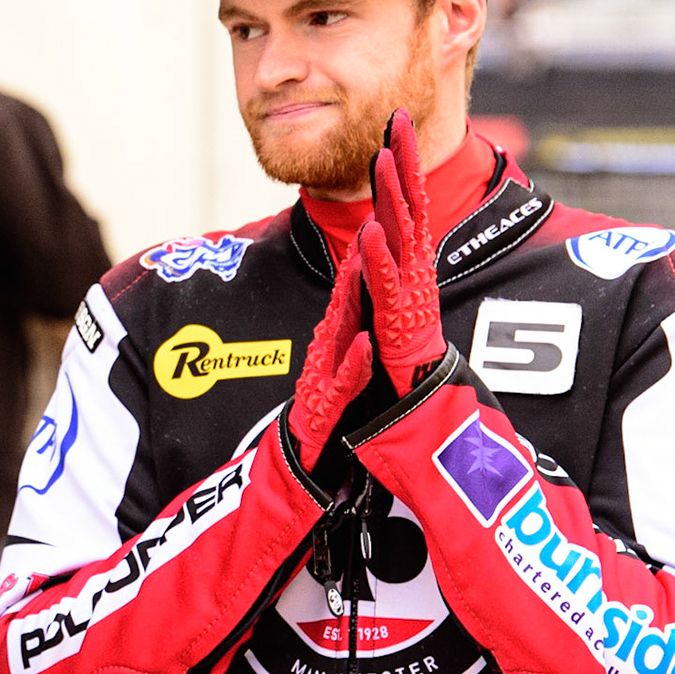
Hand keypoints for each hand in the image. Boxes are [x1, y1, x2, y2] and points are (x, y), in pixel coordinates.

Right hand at [287, 244, 373, 471]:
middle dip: (351, 271)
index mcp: (333, 341)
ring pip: (338, 333)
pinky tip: (364, 345)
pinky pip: (345, 379)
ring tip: (357, 273)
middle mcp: (326, 350)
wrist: (305, 441)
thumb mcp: (338, 360)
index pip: (345, 299)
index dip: (357, 266)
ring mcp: (325, 372)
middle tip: (363, 234)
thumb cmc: (323, 400)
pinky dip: (354, 362)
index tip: (369, 232)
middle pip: (339, 306)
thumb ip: (346, 332)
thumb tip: (357, 304)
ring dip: (346, 303)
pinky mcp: (328, 399)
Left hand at [361, 111, 445, 395]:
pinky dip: (377, 256)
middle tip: (400, 118)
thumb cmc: (397, 334)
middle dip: (404, 158)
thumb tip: (377, 217)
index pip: (405, 196)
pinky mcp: (398, 314)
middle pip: (409, 201)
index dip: (401, 158)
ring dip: (392, 194)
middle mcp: (413, 262)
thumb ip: (384, 250)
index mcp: (407, 253)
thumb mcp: (387, 282)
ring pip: (401, 232)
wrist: (412, 384)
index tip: (396, 120)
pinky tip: (370, 230)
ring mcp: (408, 285)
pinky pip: (385, 280)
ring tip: (382, 158)